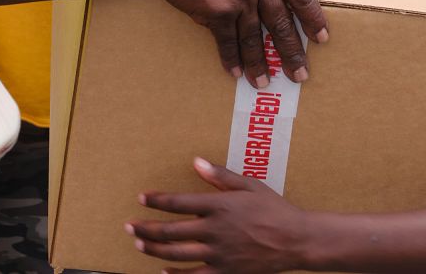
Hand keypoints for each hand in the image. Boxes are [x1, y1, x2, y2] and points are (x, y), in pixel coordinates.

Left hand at [130, 159, 305, 273]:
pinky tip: (164, 271)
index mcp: (219, 205)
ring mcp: (219, 254)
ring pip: (178, 254)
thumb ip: (221, 175)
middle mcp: (215, 230)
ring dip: (155, 249)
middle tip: (128, 225)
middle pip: (171, 231)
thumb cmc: (274, 209)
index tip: (142, 198)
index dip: (157, 201)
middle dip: (146, 227)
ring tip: (139, 243)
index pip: (178, 202)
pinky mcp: (226, 272)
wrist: (296, 240)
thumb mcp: (249, 185)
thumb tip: (196, 162)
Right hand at [154, 0, 327, 86]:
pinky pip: (227, 42)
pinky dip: (231, 59)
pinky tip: (234, 73)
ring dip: (259, 64)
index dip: (313, 17)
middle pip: (282, 23)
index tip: (321, 36)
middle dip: (293, 52)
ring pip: (255, 38)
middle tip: (300, 74)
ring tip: (264, 83)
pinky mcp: (219, 12)